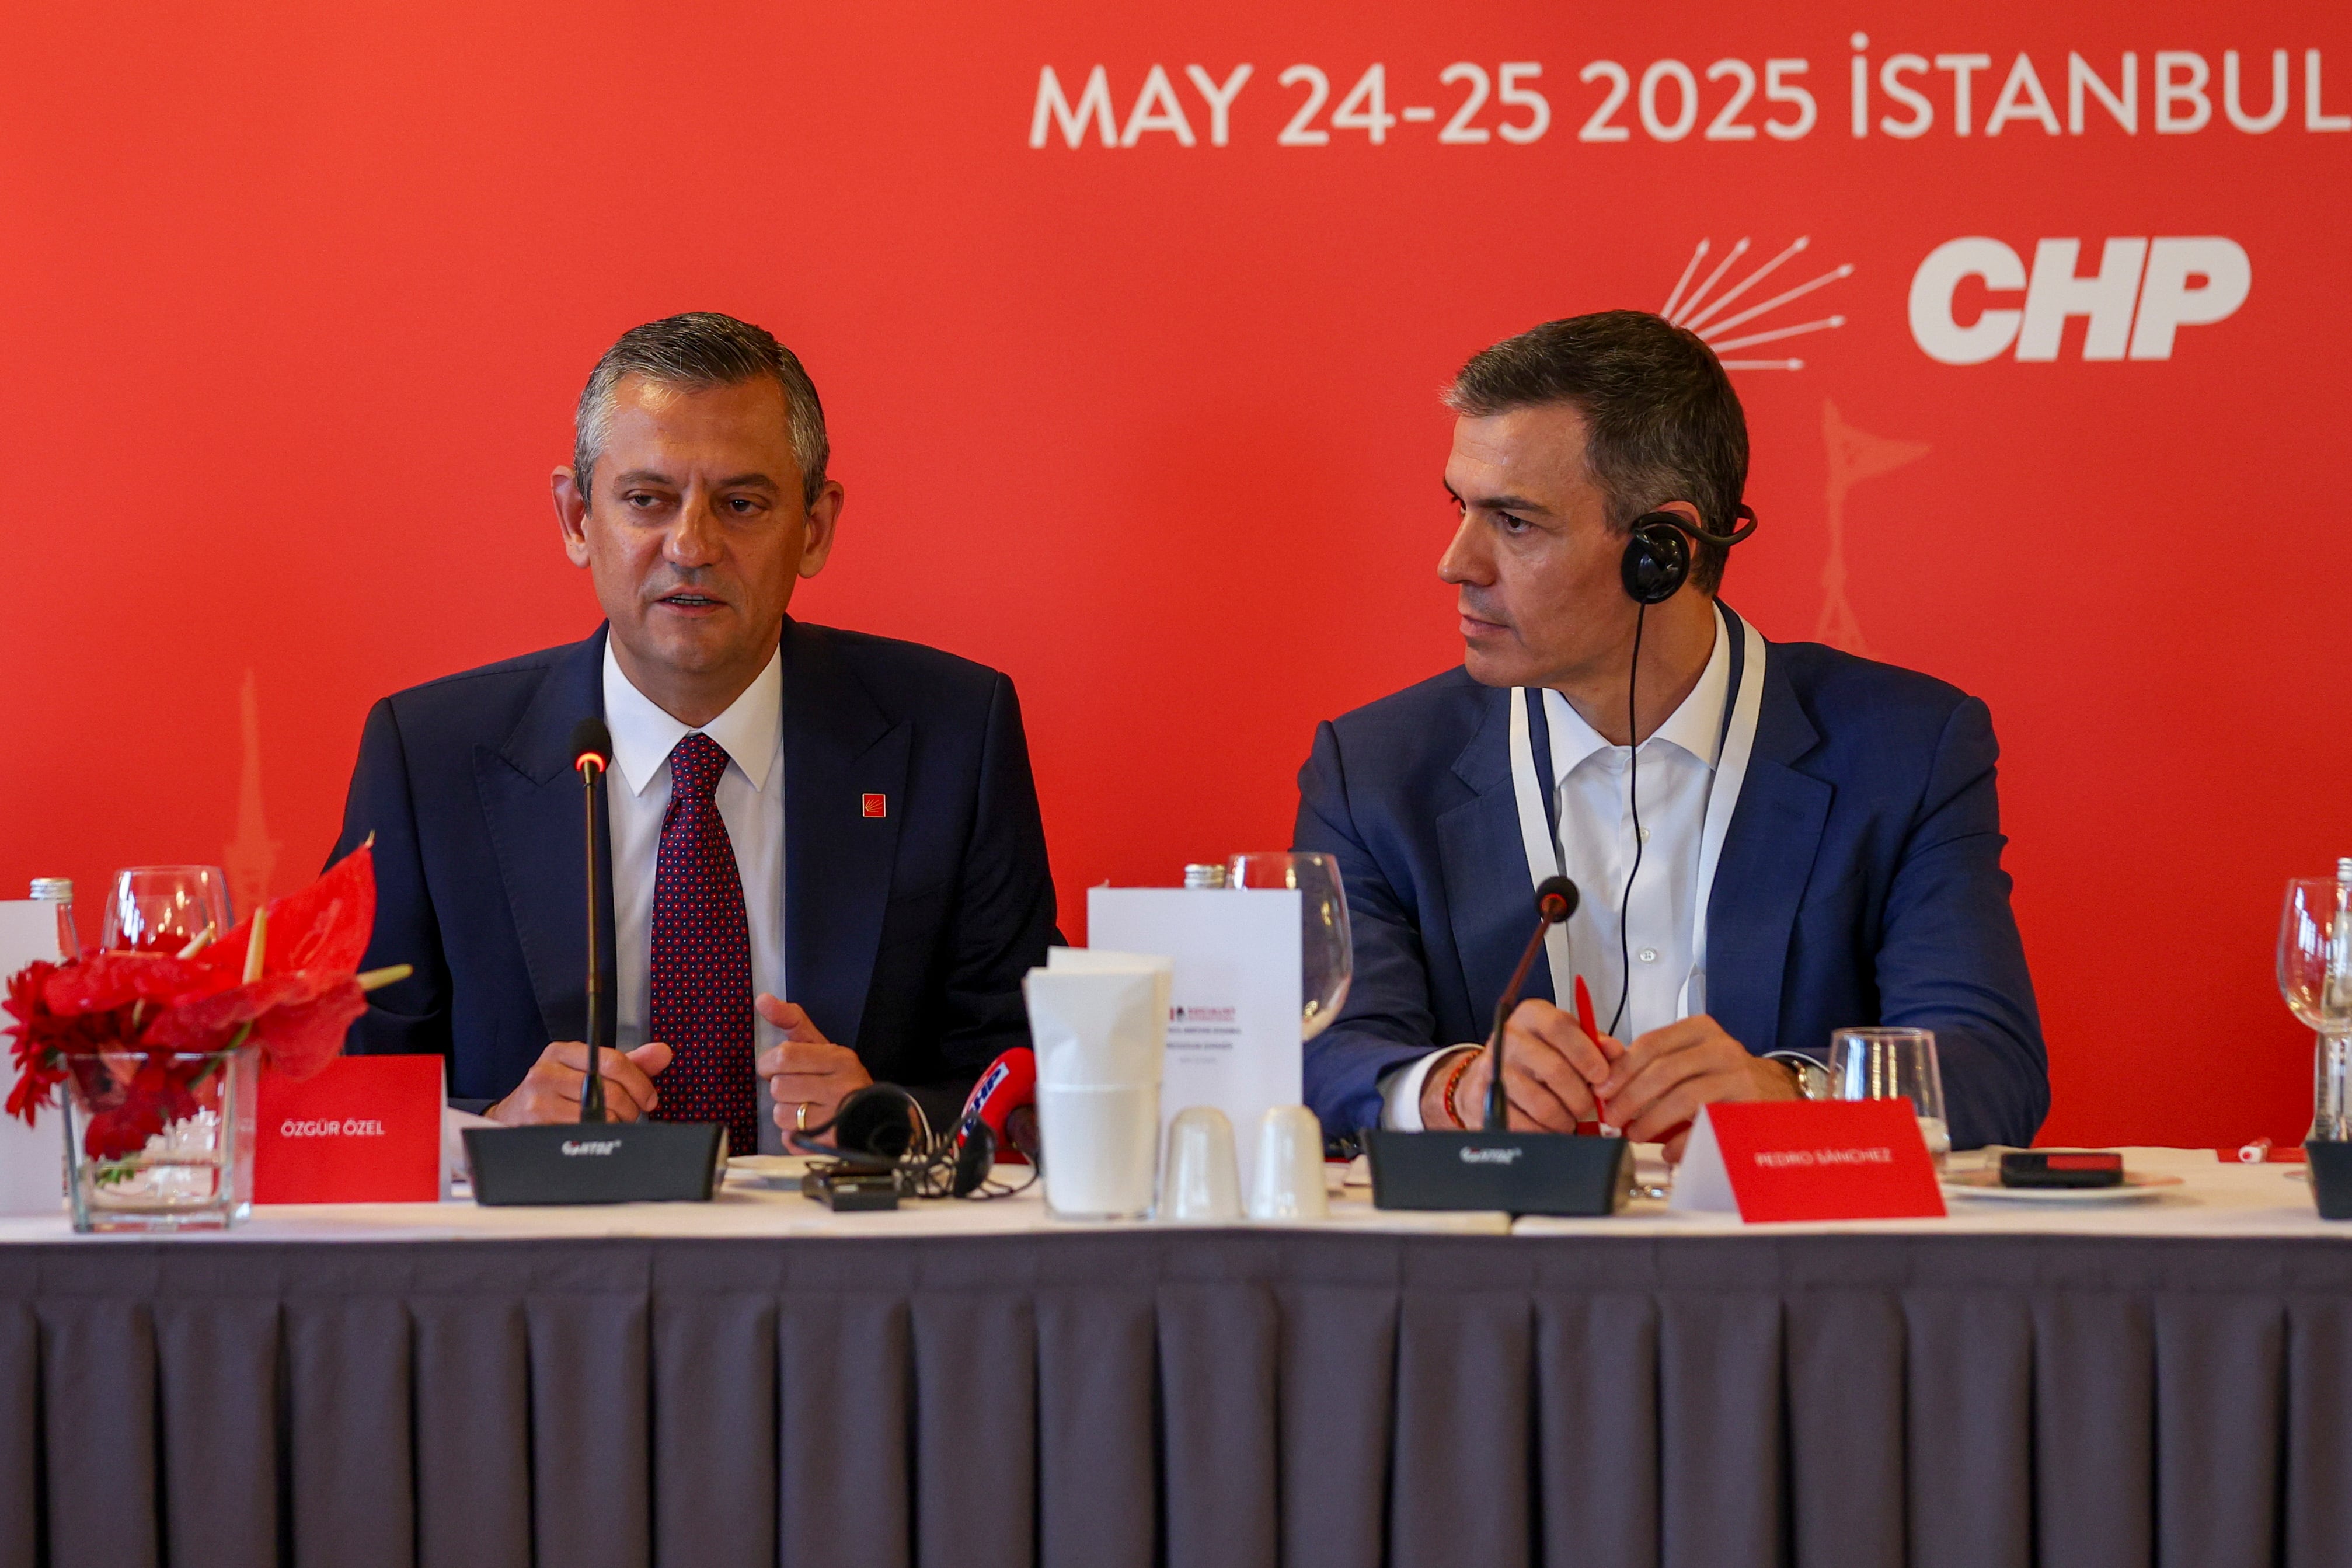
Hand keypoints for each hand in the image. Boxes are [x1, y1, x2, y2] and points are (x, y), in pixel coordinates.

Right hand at [486, 1040, 672, 1124]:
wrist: (513, 1116)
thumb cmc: (556, 1092)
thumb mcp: (588, 1070)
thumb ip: (628, 1062)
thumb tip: (662, 1052)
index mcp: (562, 1052)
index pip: (613, 1062)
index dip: (639, 1084)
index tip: (648, 1098)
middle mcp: (546, 1072)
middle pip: (608, 1091)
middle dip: (630, 1108)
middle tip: (630, 1115)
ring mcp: (538, 1099)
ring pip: (598, 1116)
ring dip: (614, 1124)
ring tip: (611, 1123)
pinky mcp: (535, 1125)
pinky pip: (582, 1134)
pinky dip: (596, 1136)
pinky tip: (593, 1133)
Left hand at [755, 995, 870, 1141]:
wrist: (875, 1117)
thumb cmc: (839, 1077)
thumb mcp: (822, 1045)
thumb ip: (792, 1021)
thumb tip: (763, 999)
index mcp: (839, 1059)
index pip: (785, 1056)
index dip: (770, 1064)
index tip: (776, 1067)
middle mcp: (841, 1087)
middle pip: (780, 1087)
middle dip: (781, 1088)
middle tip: (796, 1088)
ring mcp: (837, 1118)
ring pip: (781, 1115)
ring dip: (786, 1112)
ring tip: (806, 1108)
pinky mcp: (829, 1144)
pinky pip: (789, 1138)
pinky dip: (793, 1134)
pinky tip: (810, 1125)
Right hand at [1421, 998, 1612, 1130]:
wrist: (1491, 1075)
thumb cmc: (1538, 1056)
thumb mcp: (1566, 1040)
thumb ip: (1594, 1044)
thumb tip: (1614, 1051)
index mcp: (1532, 1016)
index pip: (1560, 1027)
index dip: (1586, 1053)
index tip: (1601, 1075)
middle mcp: (1509, 1038)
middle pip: (1555, 1070)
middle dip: (1581, 1096)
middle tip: (1588, 1105)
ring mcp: (1494, 1069)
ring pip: (1543, 1104)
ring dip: (1565, 1118)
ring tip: (1569, 1117)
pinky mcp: (1485, 1099)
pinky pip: (1525, 1125)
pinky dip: (1545, 1132)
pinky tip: (1549, 1126)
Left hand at [1594, 1014, 1795, 1159]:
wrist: (1777, 1089)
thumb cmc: (1720, 1075)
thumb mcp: (1688, 1057)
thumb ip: (1650, 1062)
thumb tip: (1604, 1072)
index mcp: (1699, 1030)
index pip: (1652, 1044)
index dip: (1621, 1070)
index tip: (1602, 1090)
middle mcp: (1721, 1048)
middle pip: (1665, 1071)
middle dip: (1631, 1098)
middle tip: (1613, 1118)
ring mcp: (1738, 1077)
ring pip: (1685, 1097)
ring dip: (1652, 1120)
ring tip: (1635, 1134)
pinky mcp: (1748, 1107)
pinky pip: (1707, 1125)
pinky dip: (1682, 1141)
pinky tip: (1668, 1151)